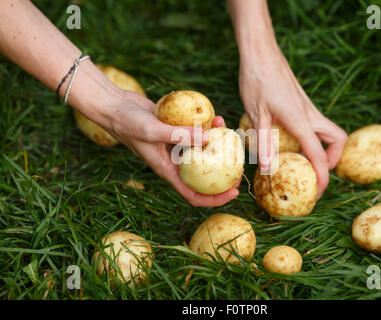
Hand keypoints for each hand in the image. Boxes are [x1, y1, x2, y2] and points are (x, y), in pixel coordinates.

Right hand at [89, 89, 239, 206]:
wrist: (115, 106)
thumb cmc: (128, 123)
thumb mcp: (152, 131)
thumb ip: (180, 135)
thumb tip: (211, 139)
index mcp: (167, 171)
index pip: (193, 194)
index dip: (214, 199)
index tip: (233, 194)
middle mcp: (174, 162)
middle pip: (203, 175)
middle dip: (223, 172)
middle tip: (241, 163)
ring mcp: (176, 147)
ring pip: (202, 151)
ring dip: (217, 143)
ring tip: (228, 128)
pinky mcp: (176, 131)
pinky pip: (197, 133)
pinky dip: (207, 127)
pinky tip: (216, 117)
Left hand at [239, 47, 346, 196]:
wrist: (260, 52)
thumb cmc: (256, 80)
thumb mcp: (256, 114)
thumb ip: (264, 142)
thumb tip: (268, 169)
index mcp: (301, 120)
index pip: (319, 155)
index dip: (322, 177)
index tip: (317, 194)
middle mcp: (310, 114)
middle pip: (338, 141)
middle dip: (332, 159)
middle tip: (313, 171)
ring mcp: (308, 108)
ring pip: (329, 131)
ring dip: (323, 148)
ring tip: (301, 160)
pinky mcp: (302, 103)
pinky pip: (315, 124)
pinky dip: (312, 137)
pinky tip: (289, 140)